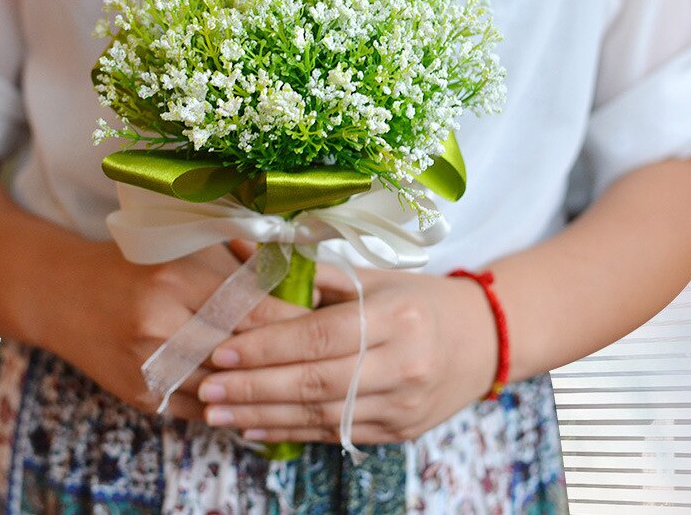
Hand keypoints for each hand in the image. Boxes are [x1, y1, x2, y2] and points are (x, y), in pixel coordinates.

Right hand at [38, 241, 310, 418]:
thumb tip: (299, 291)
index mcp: (176, 280)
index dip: (294, 324)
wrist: (64, 294)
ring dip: (260, 388)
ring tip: (298, 381)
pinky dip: (229, 405)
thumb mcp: (188, 251)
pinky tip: (256, 400)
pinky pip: (200, 409)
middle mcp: (158, 326)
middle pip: (241, 355)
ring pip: (223, 390)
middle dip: (284, 358)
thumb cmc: (136, 264)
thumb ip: (239, 269)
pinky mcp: (140, 396)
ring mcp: (146, 368)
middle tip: (324, 358)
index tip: (328, 327)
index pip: (252, 312)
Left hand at [194, 267, 497, 443]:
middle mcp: (404, 363)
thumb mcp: (376, 277)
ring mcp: (404, 404)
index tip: (222, 349)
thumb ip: (315, 274)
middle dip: (254, 387)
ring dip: (263, 417)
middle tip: (207, 386)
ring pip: (323, 415)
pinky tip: (255, 428)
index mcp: (396, 316)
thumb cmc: (420, 299)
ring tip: (217, 412)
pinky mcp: (400, 431)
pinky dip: (292, 432)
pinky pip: (337, 434)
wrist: (484, 340)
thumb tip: (251, 255)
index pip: (320, 335)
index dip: (267, 345)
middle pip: (316, 381)